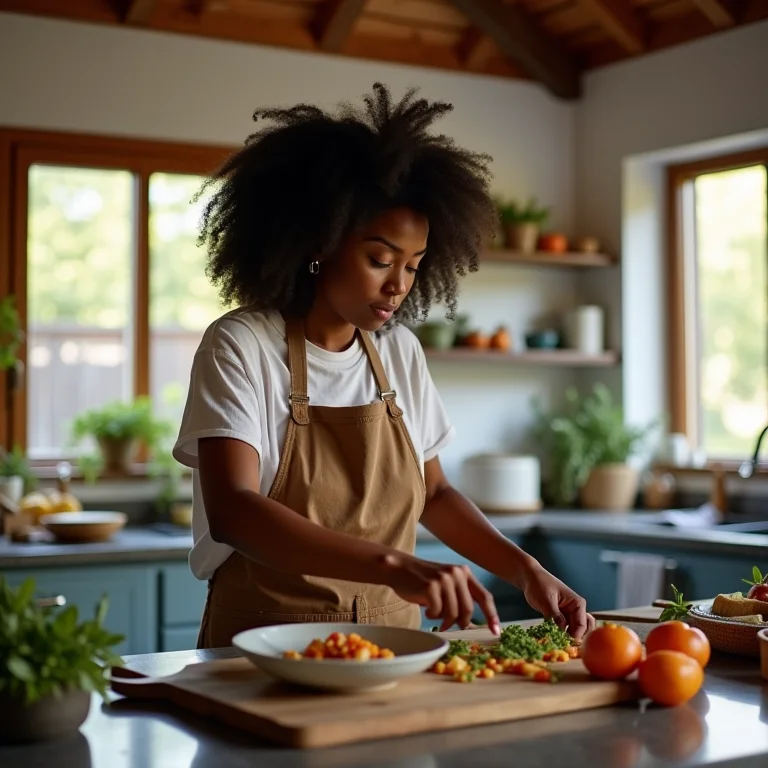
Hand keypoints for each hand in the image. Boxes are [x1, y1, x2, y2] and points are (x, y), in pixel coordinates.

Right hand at [381, 553, 500, 634]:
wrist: (399, 568)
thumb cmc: (422, 581)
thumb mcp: (446, 584)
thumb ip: (459, 598)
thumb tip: (470, 625)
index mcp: (464, 572)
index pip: (484, 596)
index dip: (491, 615)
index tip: (496, 631)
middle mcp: (457, 573)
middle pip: (467, 610)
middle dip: (459, 623)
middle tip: (446, 626)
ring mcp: (444, 579)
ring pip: (452, 614)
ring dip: (442, 620)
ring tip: (432, 613)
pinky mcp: (431, 586)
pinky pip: (437, 612)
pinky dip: (431, 614)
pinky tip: (424, 606)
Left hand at [519, 565, 594, 639]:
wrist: (529, 577)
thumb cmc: (539, 584)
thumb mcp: (547, 601)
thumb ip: (555, 616)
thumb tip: (562, 632)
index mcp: (578, 604)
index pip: (581, 625)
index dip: (575, 637)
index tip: (565, 646)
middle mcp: (576, 610)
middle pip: (582, 630)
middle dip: (575, 639)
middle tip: (565, 646)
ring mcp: (569, 614)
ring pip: (573, 631)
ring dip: (567, 638)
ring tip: (558, 643)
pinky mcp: (560, 617)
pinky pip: (564, 629)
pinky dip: (560, 635)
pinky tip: (553, 639)